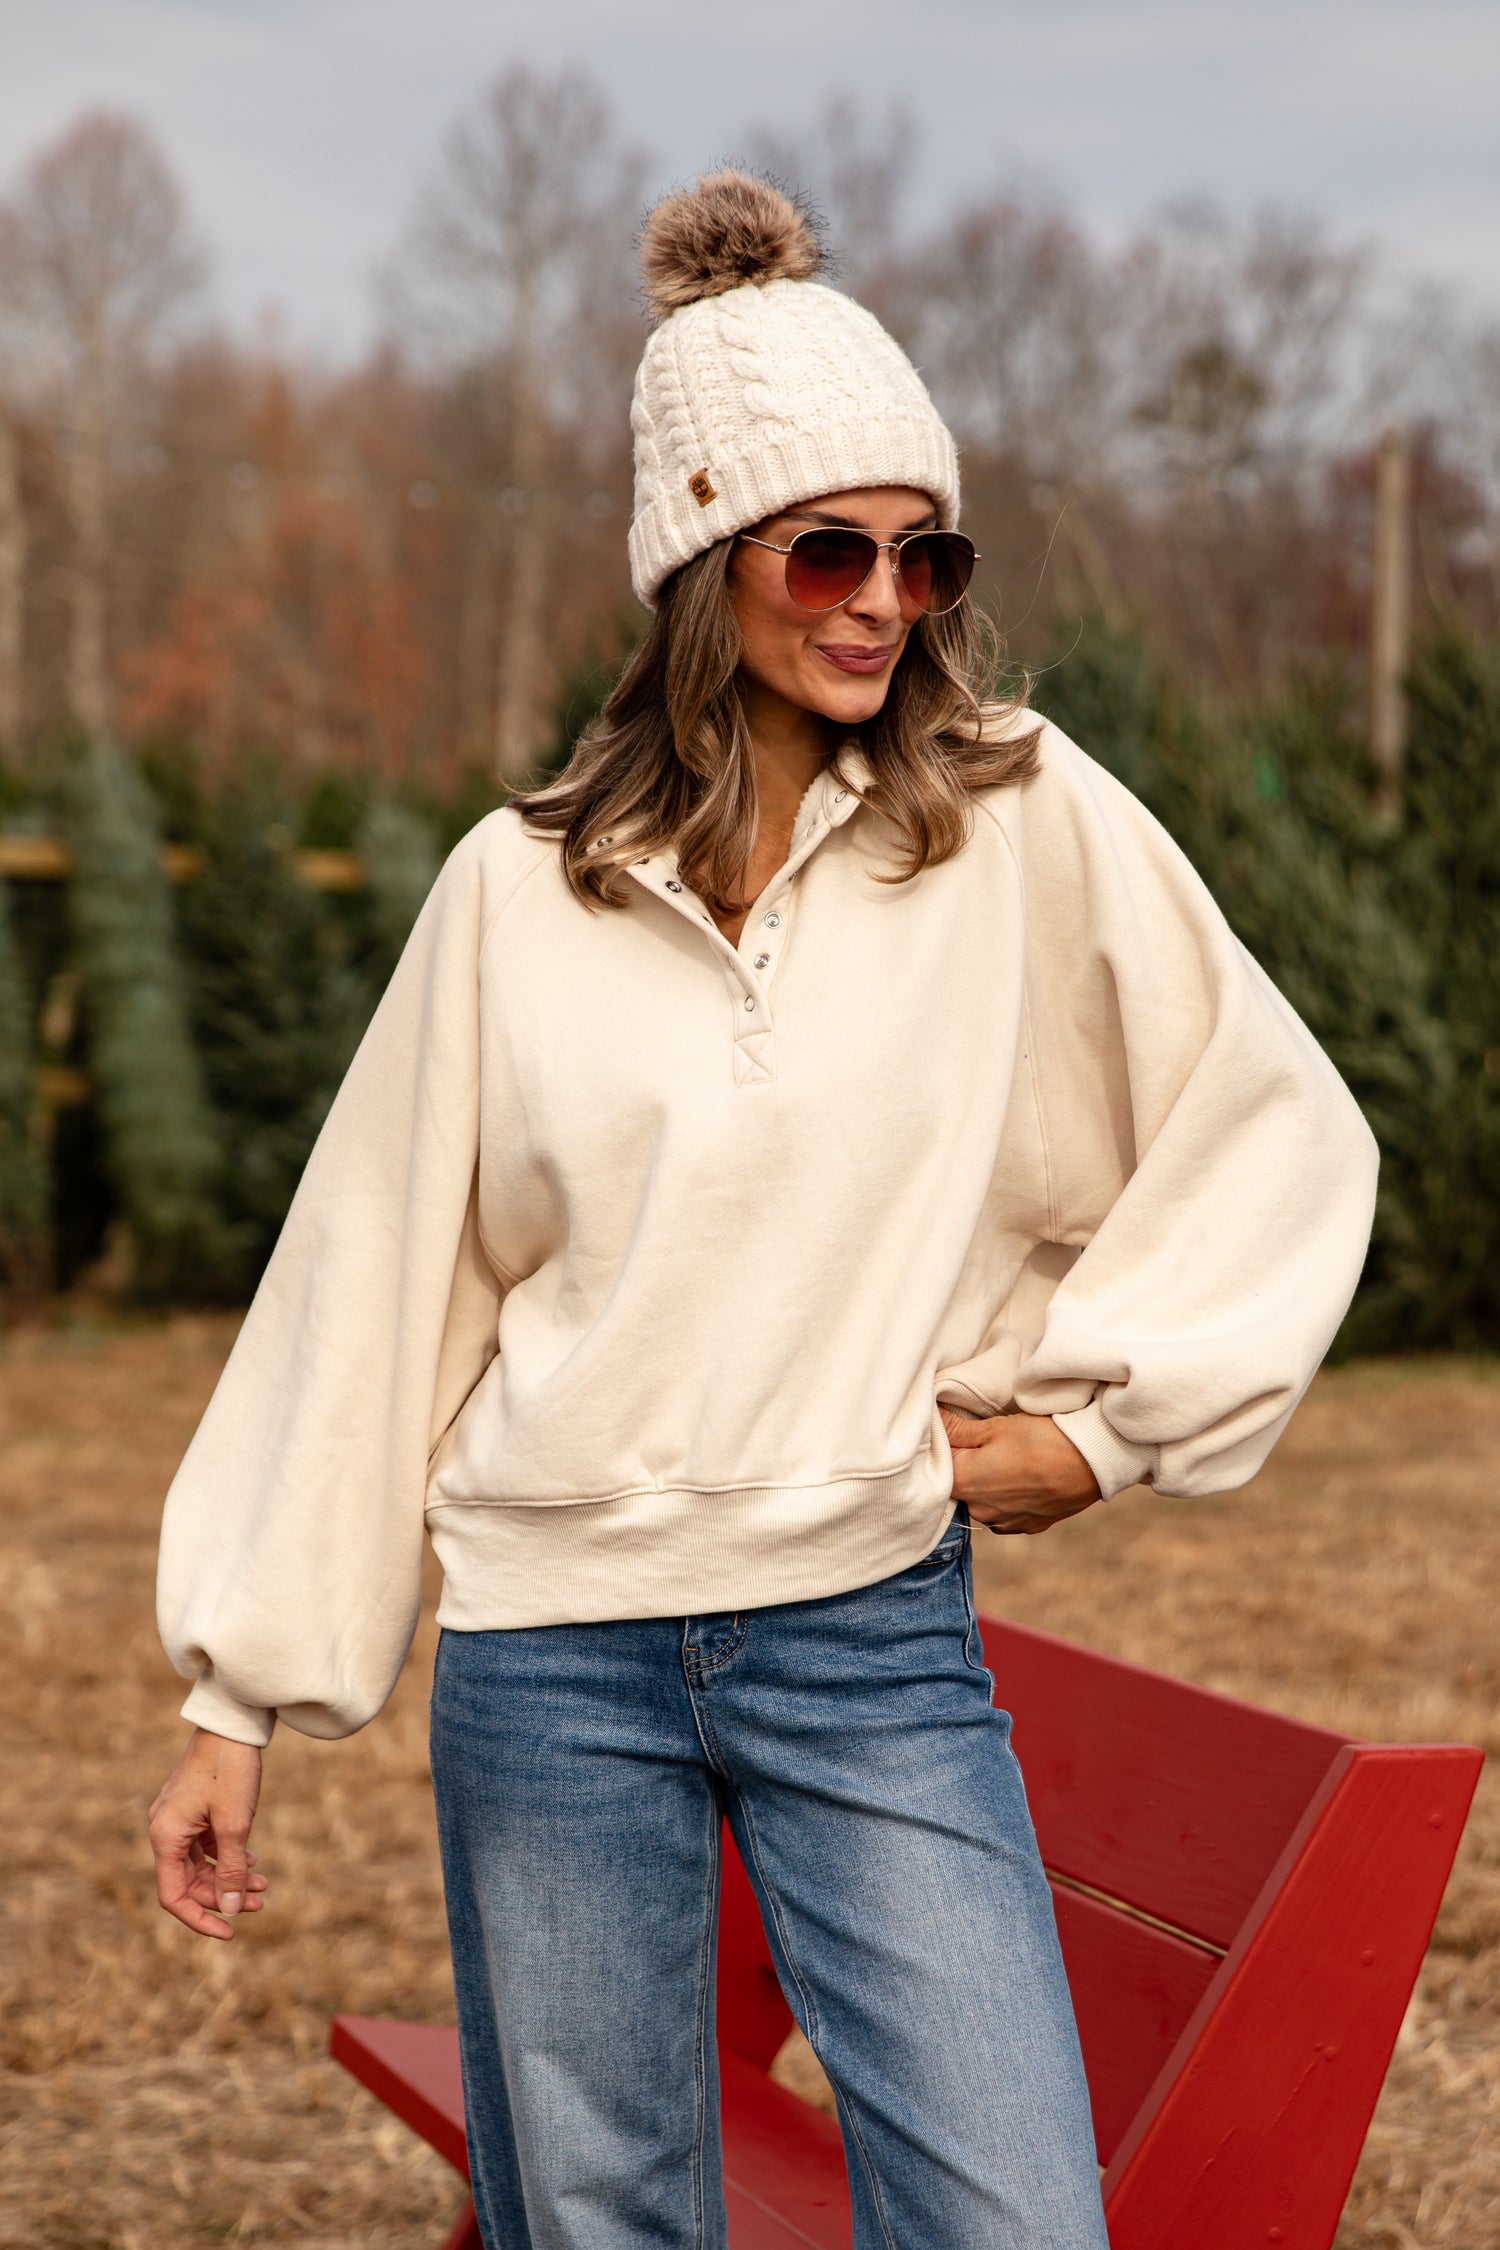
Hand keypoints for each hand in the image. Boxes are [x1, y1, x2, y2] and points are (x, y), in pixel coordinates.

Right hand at [148, 1729, 267, 1939]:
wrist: (233, 1722)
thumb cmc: (231, 1769)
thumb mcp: (235, 1824)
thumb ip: (230, 1869)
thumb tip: (228, 1908)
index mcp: (165, 1837)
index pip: (174, 1896)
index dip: (200, 1919)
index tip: (229, 1932)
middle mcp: (165, 1830)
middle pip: (190, 1882)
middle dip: (224, 1895)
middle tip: (261, 1901)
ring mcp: (178, 1819)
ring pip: (201, 1864)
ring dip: (230, 1877)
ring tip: (263, 1885)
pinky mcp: (193, 1809)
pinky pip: (206, 1845)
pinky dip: (228, 1856)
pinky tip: (253, 1860)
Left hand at [941, 1408, 1101, 1536]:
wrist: (1092, 1463)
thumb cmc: (1042, 1439)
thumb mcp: (995, 1427)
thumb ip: (957, 1429)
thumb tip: (930, 1420)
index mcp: (963, 1483)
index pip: (936, 1464)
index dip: (944, 1446)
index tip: (956, 1430)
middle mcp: (978, 1510)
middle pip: (959, 1484)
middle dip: (966, 1464)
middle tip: (988, 1440)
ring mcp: (1003, 1522)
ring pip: (982, 1499)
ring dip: (988, 1483)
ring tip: (1012, 1459)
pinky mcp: (1026, 1527)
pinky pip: (1005, 1511)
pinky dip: (1009, 1497)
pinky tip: (1025, 1477)